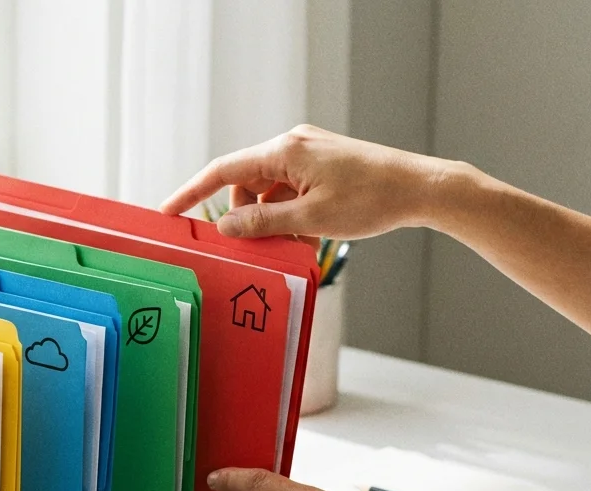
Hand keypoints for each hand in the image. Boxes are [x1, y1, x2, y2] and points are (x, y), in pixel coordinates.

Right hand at [160, 124, 462, 240]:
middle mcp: (293, 143)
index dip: (191, 193)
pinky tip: (307, 234)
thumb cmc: (372, 200)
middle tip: (252, 247)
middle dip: (243, 215)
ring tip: (293, 242)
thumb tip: (225, 227)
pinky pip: (289, 188)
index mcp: (285, 150)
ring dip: (270, 218)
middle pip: (245, 181)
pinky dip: (289, 212)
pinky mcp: (323, 162)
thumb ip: (262, 223)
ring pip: (268, 189)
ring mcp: (309, 151)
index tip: (168, 212)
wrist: (422, 189)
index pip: (223, 170)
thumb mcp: (311, 219)